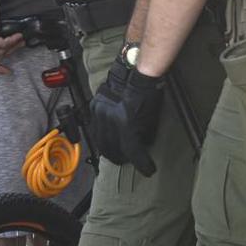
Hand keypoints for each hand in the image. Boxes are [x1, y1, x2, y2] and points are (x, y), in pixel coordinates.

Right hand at [89, 56, 162, 175]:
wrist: (136, 75)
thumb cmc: (148, 96)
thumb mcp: (151, 121)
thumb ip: (143, 138)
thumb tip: (138, 150)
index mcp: (126, 123)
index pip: (132, 151)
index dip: (142, 164)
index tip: (149, 171)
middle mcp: (109, 119)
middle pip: (113, 149)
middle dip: (122, 159)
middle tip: (129, 162)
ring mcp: (99, 112)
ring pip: (100, 140)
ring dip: (110, 151)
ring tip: (118, 155)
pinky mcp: (94, 107)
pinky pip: (95, 129)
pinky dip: (102, 138)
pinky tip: (108, 142)